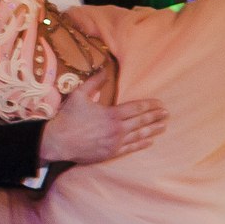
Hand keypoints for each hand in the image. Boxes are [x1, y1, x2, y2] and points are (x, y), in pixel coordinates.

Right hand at [38, 80, 166, 164]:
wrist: (57, 142)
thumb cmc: (67, 118)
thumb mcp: (79, 95)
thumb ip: (93, 82)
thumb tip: (104, 70)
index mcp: (111, 114)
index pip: (137, 108)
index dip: (150, 105)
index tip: (160, 103)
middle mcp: (117, 129)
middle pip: (141, 121)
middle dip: (155, 116)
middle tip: (167, 113)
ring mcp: (115, 142)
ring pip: (139, 135)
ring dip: (153, 130)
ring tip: (163, 126)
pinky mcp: (111, 153)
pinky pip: (130, 148)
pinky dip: (141, 144)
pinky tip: (150, 141)